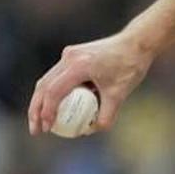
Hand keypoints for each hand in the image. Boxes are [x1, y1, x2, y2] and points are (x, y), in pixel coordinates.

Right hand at [27, 32, 153, 135]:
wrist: (138, 42)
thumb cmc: (130, 66)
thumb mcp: (120, 94)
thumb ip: (106, 115)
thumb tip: (91, 131)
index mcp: (80, 65)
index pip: (54, 91)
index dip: (47, 112)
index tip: (47, 129)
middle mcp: (70, 57)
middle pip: (43, 86)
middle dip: (36, 110)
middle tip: (36, 130)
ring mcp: (69, 54)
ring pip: (47, 80)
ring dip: (41, 101)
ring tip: (41, 122)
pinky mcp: (73, 54)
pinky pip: (58, 76)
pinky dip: (53, 92)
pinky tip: (56, 108)